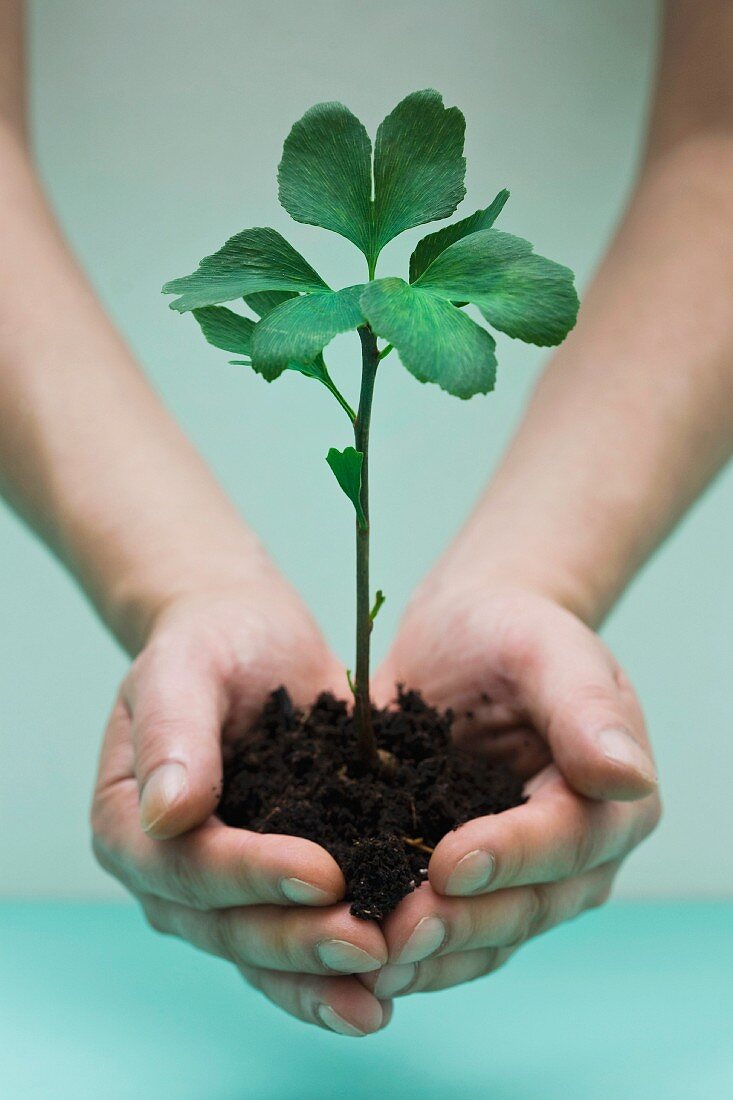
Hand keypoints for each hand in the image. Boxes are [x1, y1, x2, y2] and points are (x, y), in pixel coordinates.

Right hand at [92, 582, 389, 1036]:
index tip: (324, 874)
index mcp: (131, 824)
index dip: (251, 877)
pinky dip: (336, 968)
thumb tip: (167, 814)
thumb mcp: (184, 665)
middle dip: (298, 941)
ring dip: (320, 977)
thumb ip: (173, 731)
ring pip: (263, 951)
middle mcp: (169, 872)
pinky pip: (299, 935)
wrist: (249, 639)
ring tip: (383, 992)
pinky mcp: (275, 885)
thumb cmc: (209, 641)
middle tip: (372, 945)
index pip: (187, 867)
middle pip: (226, 927)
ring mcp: (222, 888)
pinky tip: (390, 983)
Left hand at [365, 583, 659, 998]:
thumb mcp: (545, 648)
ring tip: (369, 962)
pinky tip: (358, 958)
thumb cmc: (508, 629)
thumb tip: (627, 777)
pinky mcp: (469, 883)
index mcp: (611, 798)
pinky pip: (448, 932)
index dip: (512, 858)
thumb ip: (585, 708)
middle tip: (396, 934)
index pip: (568, 840)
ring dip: (431, 954)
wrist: (463, 635)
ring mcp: (523, 876)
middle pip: (529, 906)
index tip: (450, 864)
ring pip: (488, 936)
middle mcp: (579, 853)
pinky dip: (409, 949)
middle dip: (462, 923)